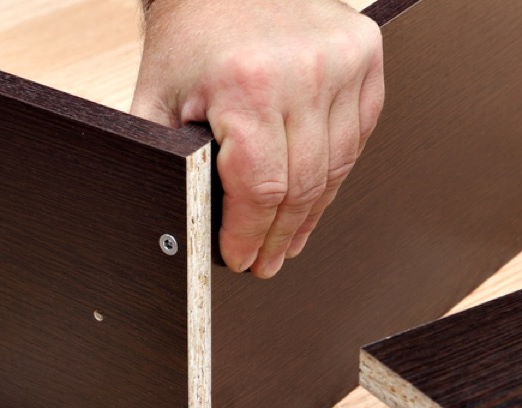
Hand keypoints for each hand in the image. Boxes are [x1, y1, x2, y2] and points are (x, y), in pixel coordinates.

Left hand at [132, 0, 384, 277]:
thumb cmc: (190, 32)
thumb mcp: (157, 99)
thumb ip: (164, 161)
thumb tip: (169, 225)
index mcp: (246, 85)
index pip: (260, 188)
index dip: (250, 235)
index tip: (241, 259)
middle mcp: (302, 71)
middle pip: (301, 186)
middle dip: (279, 234)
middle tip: (266, 262)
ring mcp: (341, 60)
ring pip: (336, 166)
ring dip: (312, 212)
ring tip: (289, 238)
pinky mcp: (364, 53)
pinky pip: (358, 134)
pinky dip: (336, 170)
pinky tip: (315, 194)